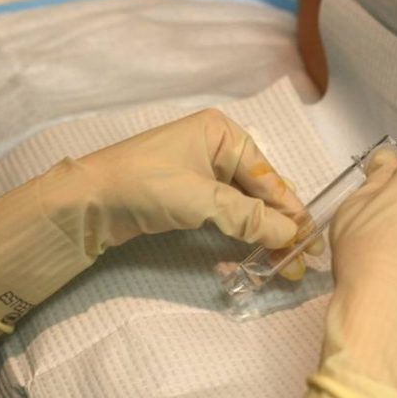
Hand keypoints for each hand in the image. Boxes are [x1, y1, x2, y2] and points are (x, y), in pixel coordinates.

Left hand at [0, 110, 302, 337]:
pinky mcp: (190, 194)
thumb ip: (248, 217)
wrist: (84, 202)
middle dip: (280, 227)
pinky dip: (240, 233)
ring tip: (282, 264)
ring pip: (245, 205)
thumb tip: (291, 236)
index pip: (268, 177)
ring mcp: (203, 171)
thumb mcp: (202, 199)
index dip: (291, 212)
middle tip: (301, 261)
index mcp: (224, 133)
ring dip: (262, 234)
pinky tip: (253, 253)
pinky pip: (226, 213)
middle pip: (260, 191)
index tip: (312, 243)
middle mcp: (218, 147)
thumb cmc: (145, 186)